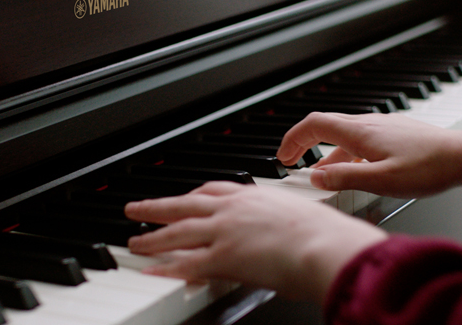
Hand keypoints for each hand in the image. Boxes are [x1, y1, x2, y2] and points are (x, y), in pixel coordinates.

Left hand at [125, 182, 387, 303]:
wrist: (325, 246)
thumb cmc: (327, 237)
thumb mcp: (304, 218)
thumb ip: (290, 226)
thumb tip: (295, 238)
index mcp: (256, 196)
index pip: (216, 190)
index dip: (195, 196)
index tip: (184, 197)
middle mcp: (235, 209)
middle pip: (186, 204)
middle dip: (158, 207)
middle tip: (137, 208)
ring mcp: (225, 232)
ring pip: (178, 232)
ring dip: (152, 237)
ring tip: (135, 241)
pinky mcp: (222, 257)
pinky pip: (185, 263)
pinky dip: (164, 268)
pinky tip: (150, 271)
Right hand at [276, 112, 461, 197]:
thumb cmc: (428, 168)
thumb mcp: (381, 181)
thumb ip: (345, 178)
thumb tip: (315, 178)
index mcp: (360, 132)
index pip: (314, 124)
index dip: (293, 139)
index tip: (283, 156)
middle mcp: (369, 123)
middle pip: (326, 126)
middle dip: (305, 144)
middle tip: (293, 161)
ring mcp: (383, 126)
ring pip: (344, 135)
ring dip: (328, 153)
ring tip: (323, 175)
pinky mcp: (395, 133)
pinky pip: (362, 139)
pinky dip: (348, 153)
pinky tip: (357, 170)